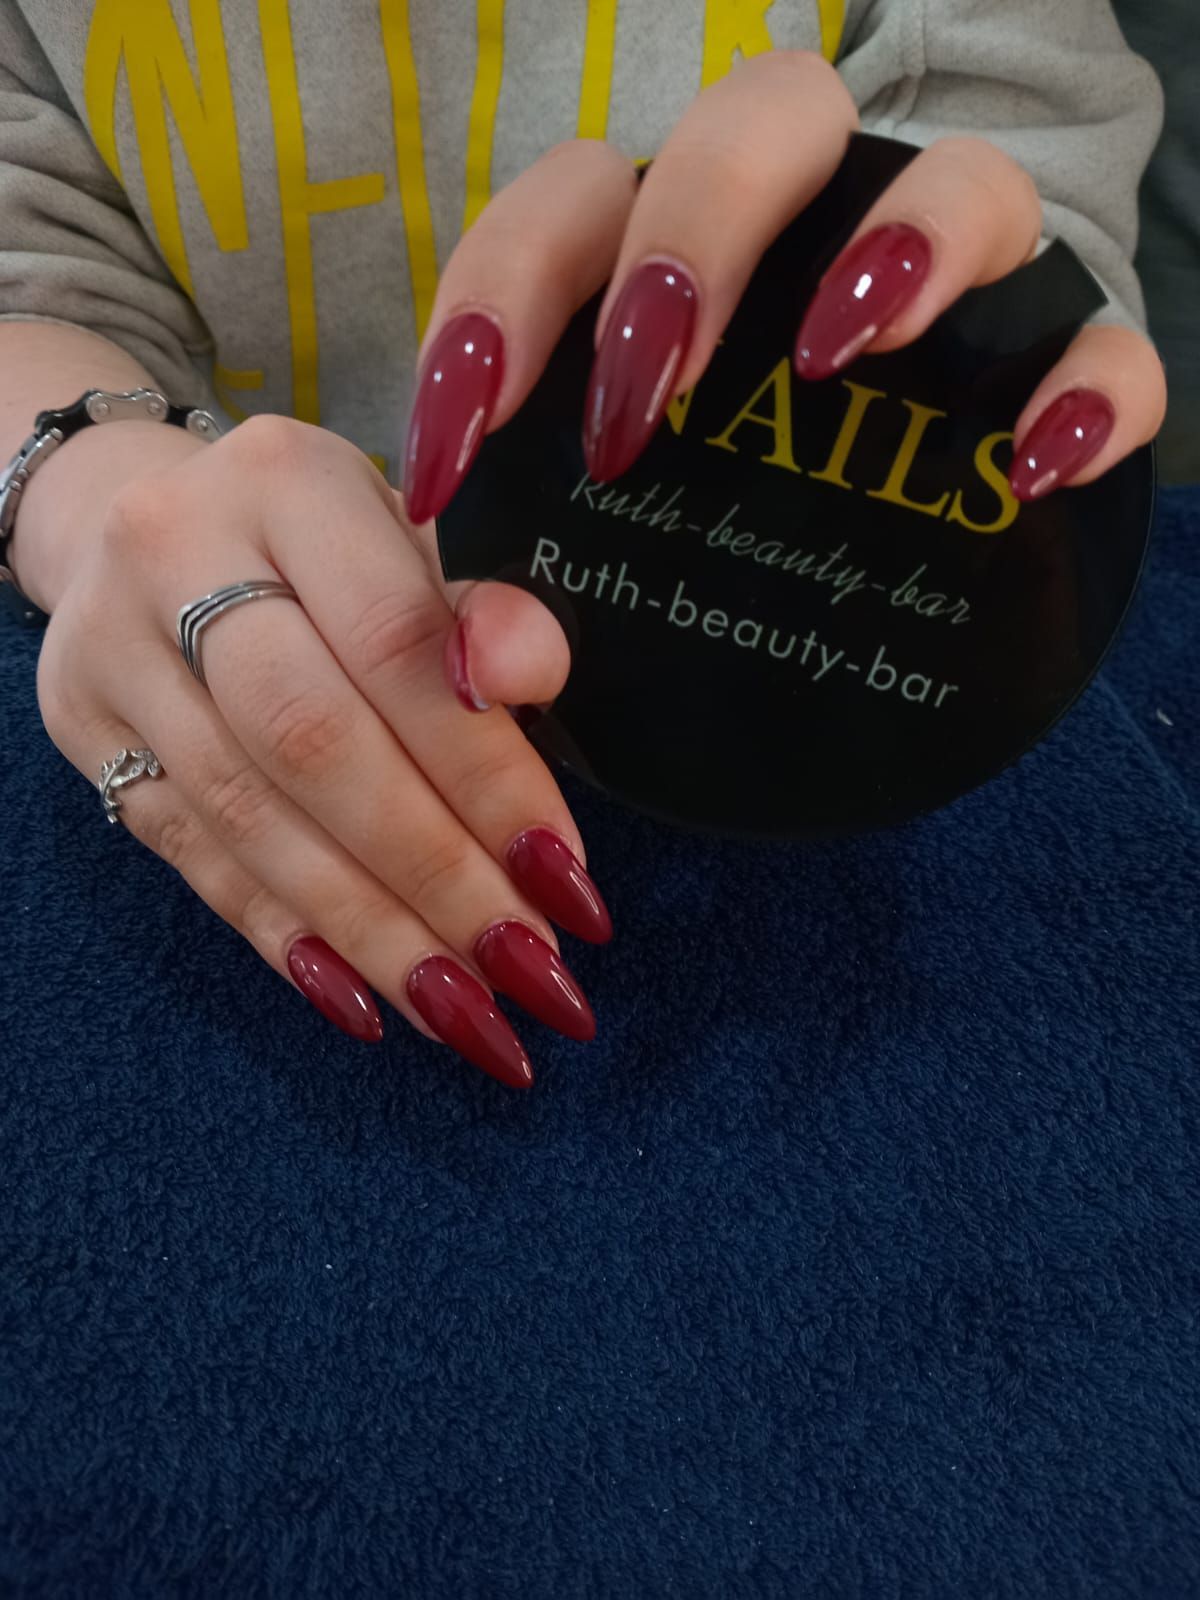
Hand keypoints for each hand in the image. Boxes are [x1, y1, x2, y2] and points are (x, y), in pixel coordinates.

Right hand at [35, 415, 608, 1086]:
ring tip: (465, 1010)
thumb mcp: (408, 540)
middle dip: (433, 873)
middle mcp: (179, 553)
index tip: (564, 874)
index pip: (397, 643)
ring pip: (248, 816)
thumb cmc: (318, 544)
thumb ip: (477, 607)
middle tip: (528, 968)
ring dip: (369, 929)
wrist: (139, 521)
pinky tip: (364, 997)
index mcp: (288, 481)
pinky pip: (192, 855)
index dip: (485, 770)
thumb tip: (524, 675)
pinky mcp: (87, 732)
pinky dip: (286, 933)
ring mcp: (115, 650)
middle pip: (313, 742)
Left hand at [403, 51, 1163, 527]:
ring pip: (960, 178)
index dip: (499, 297)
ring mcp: (955, 281)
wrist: (901, 552)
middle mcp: (818, 229)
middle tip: (646, 390)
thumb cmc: (711, 534)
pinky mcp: (1063, 353)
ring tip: (834, 358)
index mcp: (676, 252)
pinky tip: (1030, 469)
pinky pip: (1107, 336)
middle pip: (766, 123)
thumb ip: (534, 584)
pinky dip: (1086, 383)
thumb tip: (495, 657)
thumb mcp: (603, 554)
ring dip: (897, 245)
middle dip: (691, 229)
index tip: (461, 435)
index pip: (573, 207)